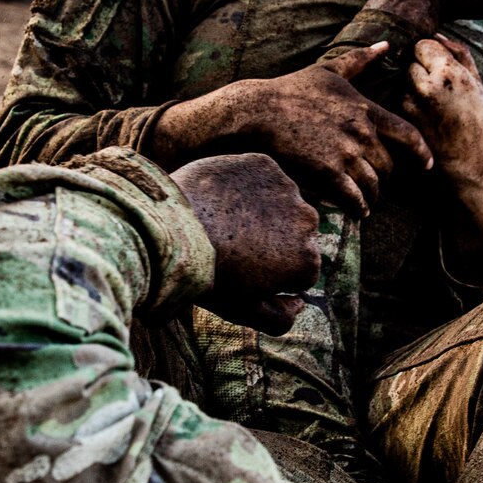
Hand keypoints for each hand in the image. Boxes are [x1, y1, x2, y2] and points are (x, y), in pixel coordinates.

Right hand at [151, 43, 432, 216]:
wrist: (261, 111)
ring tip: (370, 202)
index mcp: (366, 110)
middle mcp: (361, 133)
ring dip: (374, 196)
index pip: (407, 134)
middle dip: (387, 177)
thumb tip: (385, 45)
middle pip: (390, 165)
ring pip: (374, 184)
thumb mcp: (330, 70)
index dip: (421, 152)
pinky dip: (359, 207)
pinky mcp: (327, 172)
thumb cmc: (294, 89)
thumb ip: (361, 60)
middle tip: (380, 184)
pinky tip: (359, 211)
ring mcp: (345, 154)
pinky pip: (353, 197)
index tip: (426, 164)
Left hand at [170, 154, 321, 334]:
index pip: (301, 270)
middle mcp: (307, 220)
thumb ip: (282, 318)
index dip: (274, 274)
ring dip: (263, 212)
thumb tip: (300, 302)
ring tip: (226, 222)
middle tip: (235, 246)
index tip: (246, 272)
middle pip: (295, 235)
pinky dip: (246, 186)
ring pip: (281, 204)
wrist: (174, 231)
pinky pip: (261, 177)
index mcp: (308, 260)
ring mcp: (286, 188)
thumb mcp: (244, 312)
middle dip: (276, 241)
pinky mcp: (263, 164)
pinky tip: (221, 199)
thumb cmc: (209, 276)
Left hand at [400, 34, 482, 234]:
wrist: (470, 166)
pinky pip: (394, 100)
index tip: (436, 69)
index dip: (428, 54)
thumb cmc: (476, 121)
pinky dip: (402, 104)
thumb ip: (458, 53)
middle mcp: (428, 86)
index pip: (423, 44)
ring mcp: (411, 105)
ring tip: (427, 105)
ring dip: (407, 87)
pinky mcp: (399, 121)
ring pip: (398, 80)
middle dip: (416, 69)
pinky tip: (418, 117)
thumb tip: (436, 32)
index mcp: (450, 73)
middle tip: (432, 90)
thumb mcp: (477, 84)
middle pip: (407, 61)